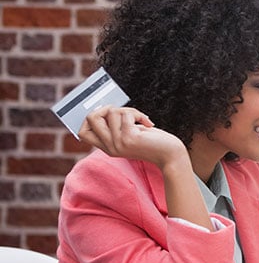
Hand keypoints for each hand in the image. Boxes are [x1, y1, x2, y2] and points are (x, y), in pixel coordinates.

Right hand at [80, 106, 212, 229]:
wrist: (171, 155)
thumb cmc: (153, 142)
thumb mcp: (130, 135)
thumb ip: (117, 126)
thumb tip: (106, 107)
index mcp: (108, 148)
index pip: (83, 133)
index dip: (89, 119)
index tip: (105, 113)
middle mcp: (110, 147)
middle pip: (91, 117)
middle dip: (107, 107)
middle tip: (124, 112)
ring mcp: (118, 143)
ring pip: (111, 112)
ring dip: (129, 110)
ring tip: (141, 120)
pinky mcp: (128, 138)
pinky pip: (125, 113)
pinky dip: (138, 113)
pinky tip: (148, 123)